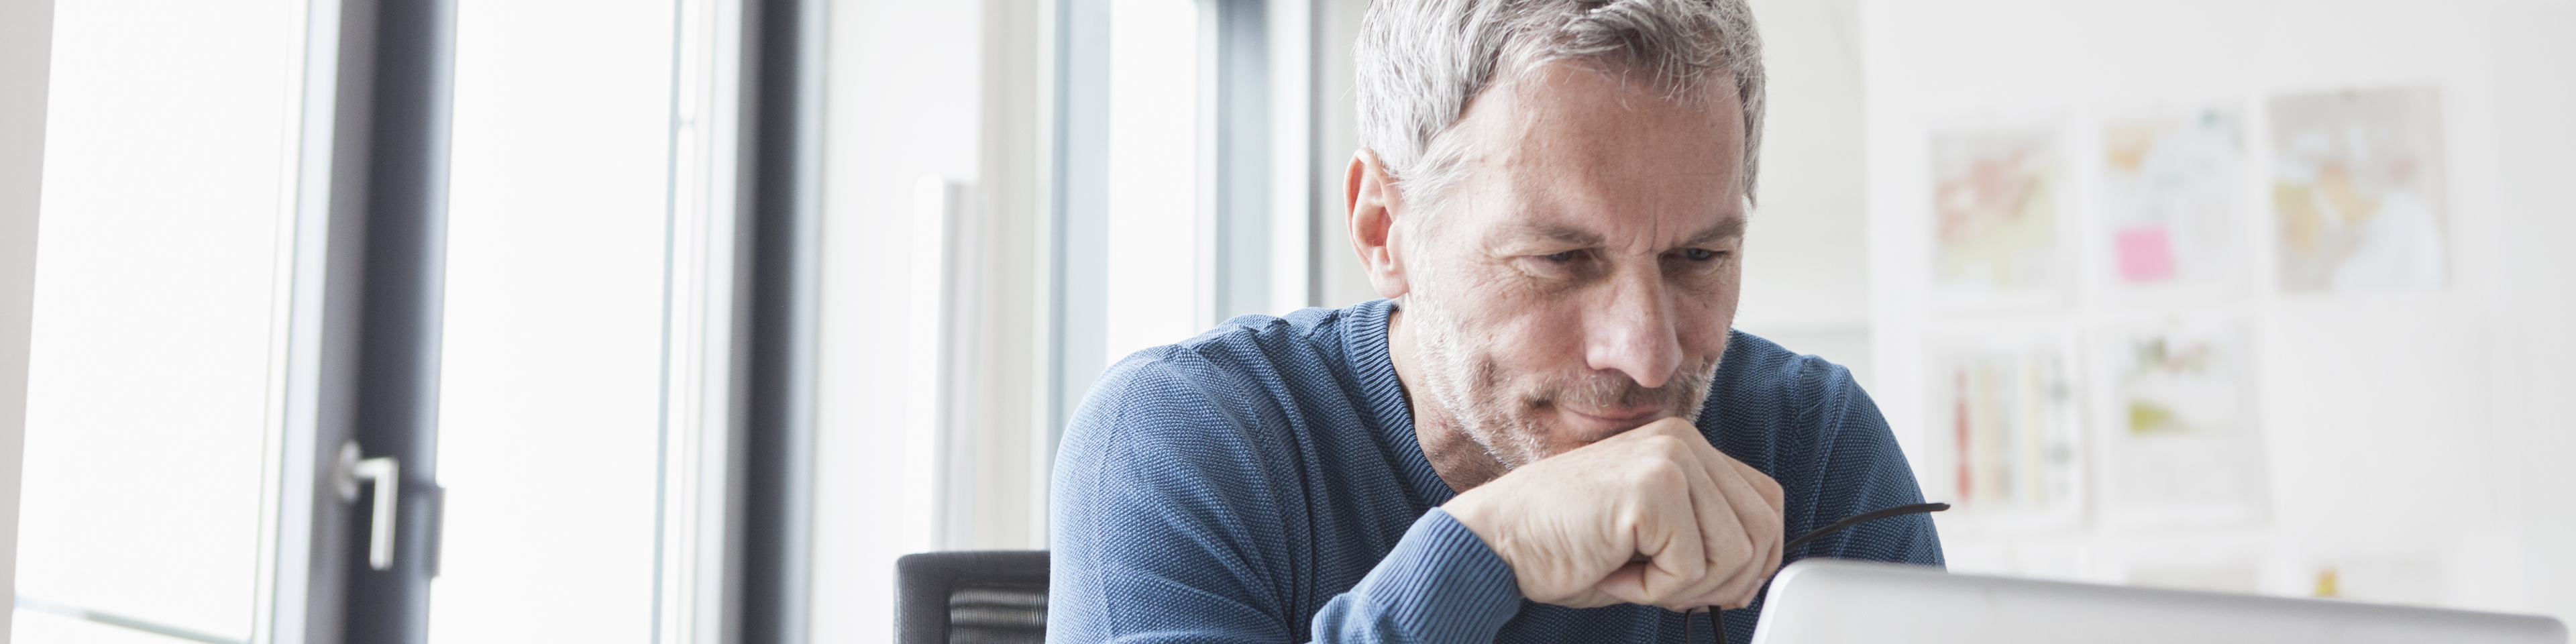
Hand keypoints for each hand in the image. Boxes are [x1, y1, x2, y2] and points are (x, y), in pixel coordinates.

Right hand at [1442, 418, 1784, 610]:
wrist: (1496, 541)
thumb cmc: (1564, 545)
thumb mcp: (1651, 536)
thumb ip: (1705, 537)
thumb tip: (1755, 577)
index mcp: (1685, 447)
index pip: (1766, 503)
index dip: (1755, 558)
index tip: (1715, 588)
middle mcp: (1684, 443)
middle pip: (1762, 531)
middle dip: (1724, 582)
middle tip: (1667, 590)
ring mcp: (1670, 461)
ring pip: (1734, 554)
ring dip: (1684, 587)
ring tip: (1630, 572)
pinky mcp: (1652, 490)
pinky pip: (1690, 567)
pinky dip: (1653, 590)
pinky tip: (1612, 570)